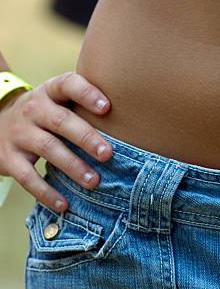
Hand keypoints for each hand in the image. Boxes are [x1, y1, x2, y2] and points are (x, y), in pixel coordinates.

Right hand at [0, 72, 112, 211]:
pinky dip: (46, 192)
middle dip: (86, 137)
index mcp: (51, 92)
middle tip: (108, 154)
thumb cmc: (47, 112)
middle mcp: (34, 109)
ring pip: (48, 148)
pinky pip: (28, 177)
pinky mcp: (9, 158)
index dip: (86, 94)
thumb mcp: (60, 99)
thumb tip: (137, 113)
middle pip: (61, 121)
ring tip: (93, 181)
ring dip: (73, 166)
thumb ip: (88, 102)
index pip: (68, 85)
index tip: (107, 107)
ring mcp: (20, 133)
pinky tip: (64, 203)